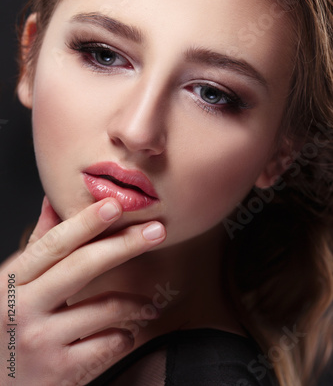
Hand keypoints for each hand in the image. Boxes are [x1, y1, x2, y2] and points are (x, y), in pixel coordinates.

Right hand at [0, 197, 165, 384]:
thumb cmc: (6, 327)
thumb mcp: (12, 285)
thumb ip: (37, 245)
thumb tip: (52, 201)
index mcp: (12, 282)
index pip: (54, 245)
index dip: (86, 222)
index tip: (115, 205)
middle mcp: (23, 308)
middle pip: (83, 266)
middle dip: (125, 244)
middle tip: (157, 231)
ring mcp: (41, 341)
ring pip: (105, 308)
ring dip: (137, 303)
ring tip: (149, 305)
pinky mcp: (60, 372)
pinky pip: (109, 344)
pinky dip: (125, 336)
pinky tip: (125, 333)